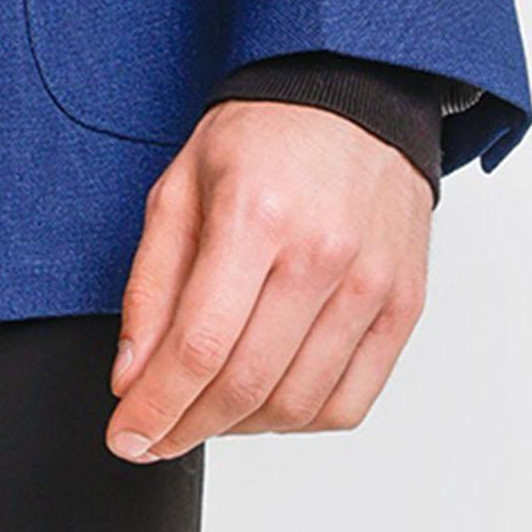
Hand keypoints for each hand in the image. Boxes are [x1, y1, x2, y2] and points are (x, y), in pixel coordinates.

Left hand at [105, 100, 430, 462]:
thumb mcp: (181, 185)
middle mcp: (321, 255)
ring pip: (297, 405)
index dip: (157, 408)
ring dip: (239, 429)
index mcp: (255, 216)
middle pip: (246, 385)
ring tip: (205, 412)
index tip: (127, 436)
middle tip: (153, 435)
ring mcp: (370, 286)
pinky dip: (299, 421)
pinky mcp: (403, 307)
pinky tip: (264, 403)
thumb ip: (151, 282)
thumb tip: (132, 373)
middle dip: (186, 427)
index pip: (200, 346)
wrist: (353, 96)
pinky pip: (350, 402)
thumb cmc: (263, 134)